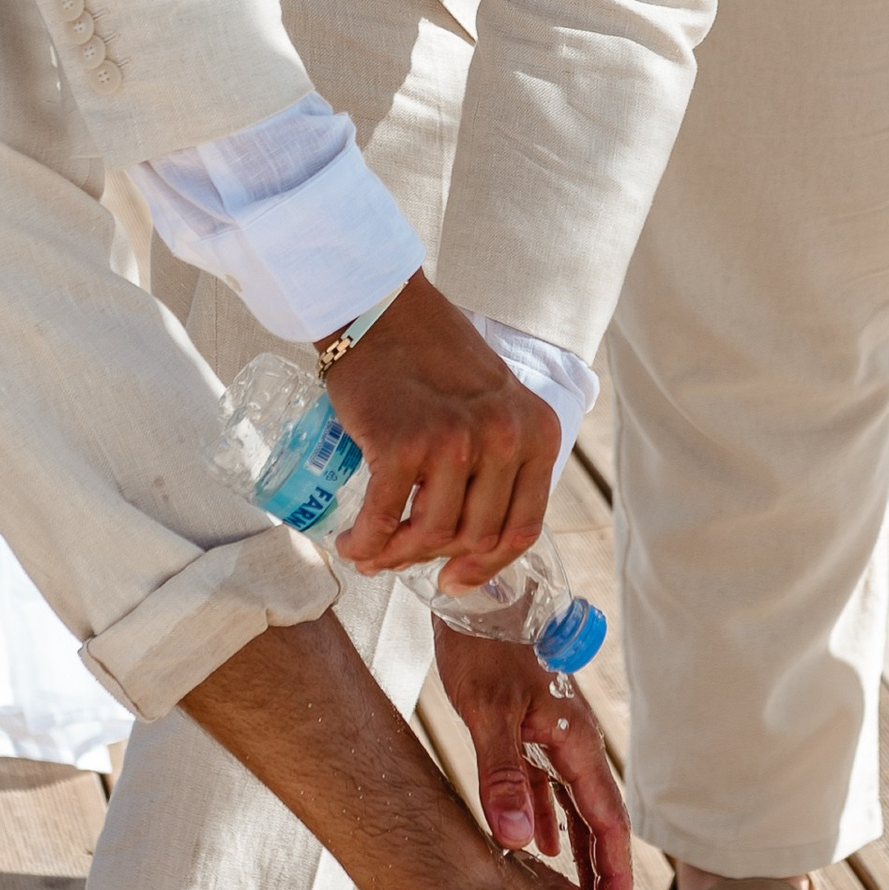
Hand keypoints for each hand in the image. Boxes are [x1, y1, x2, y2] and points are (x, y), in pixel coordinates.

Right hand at [323, 271, 558, 592]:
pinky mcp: (404, 444)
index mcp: (537, 432)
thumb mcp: (495, 403)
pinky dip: (365, 543)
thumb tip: (468, 542)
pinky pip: (384, 519)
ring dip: (396, 555)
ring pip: (431, 535)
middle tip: (401, 555)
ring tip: (372, 551)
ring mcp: (455, 442)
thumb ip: (498, 459)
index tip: (455, 578)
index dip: (486, 566)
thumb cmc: (432, 357)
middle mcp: (504, 438)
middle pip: (474, 537)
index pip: (522, 528)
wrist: (382, 311)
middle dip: (433, 558)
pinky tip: (351, 544)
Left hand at [432, 623, 632, 889]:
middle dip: (605, 872)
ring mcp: (552, 738)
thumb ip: (504, 776)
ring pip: (573, 807)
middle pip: (599, 820)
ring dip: (578, 852)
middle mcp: (572, 744)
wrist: (475, 599)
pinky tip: (534, 845)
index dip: (615, 873)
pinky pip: (545, 788)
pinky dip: (544, 819)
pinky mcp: (527, 731)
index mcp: (575, 742)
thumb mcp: (489, 712)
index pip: (607, 821)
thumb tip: (517, 842)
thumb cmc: (485, 647)